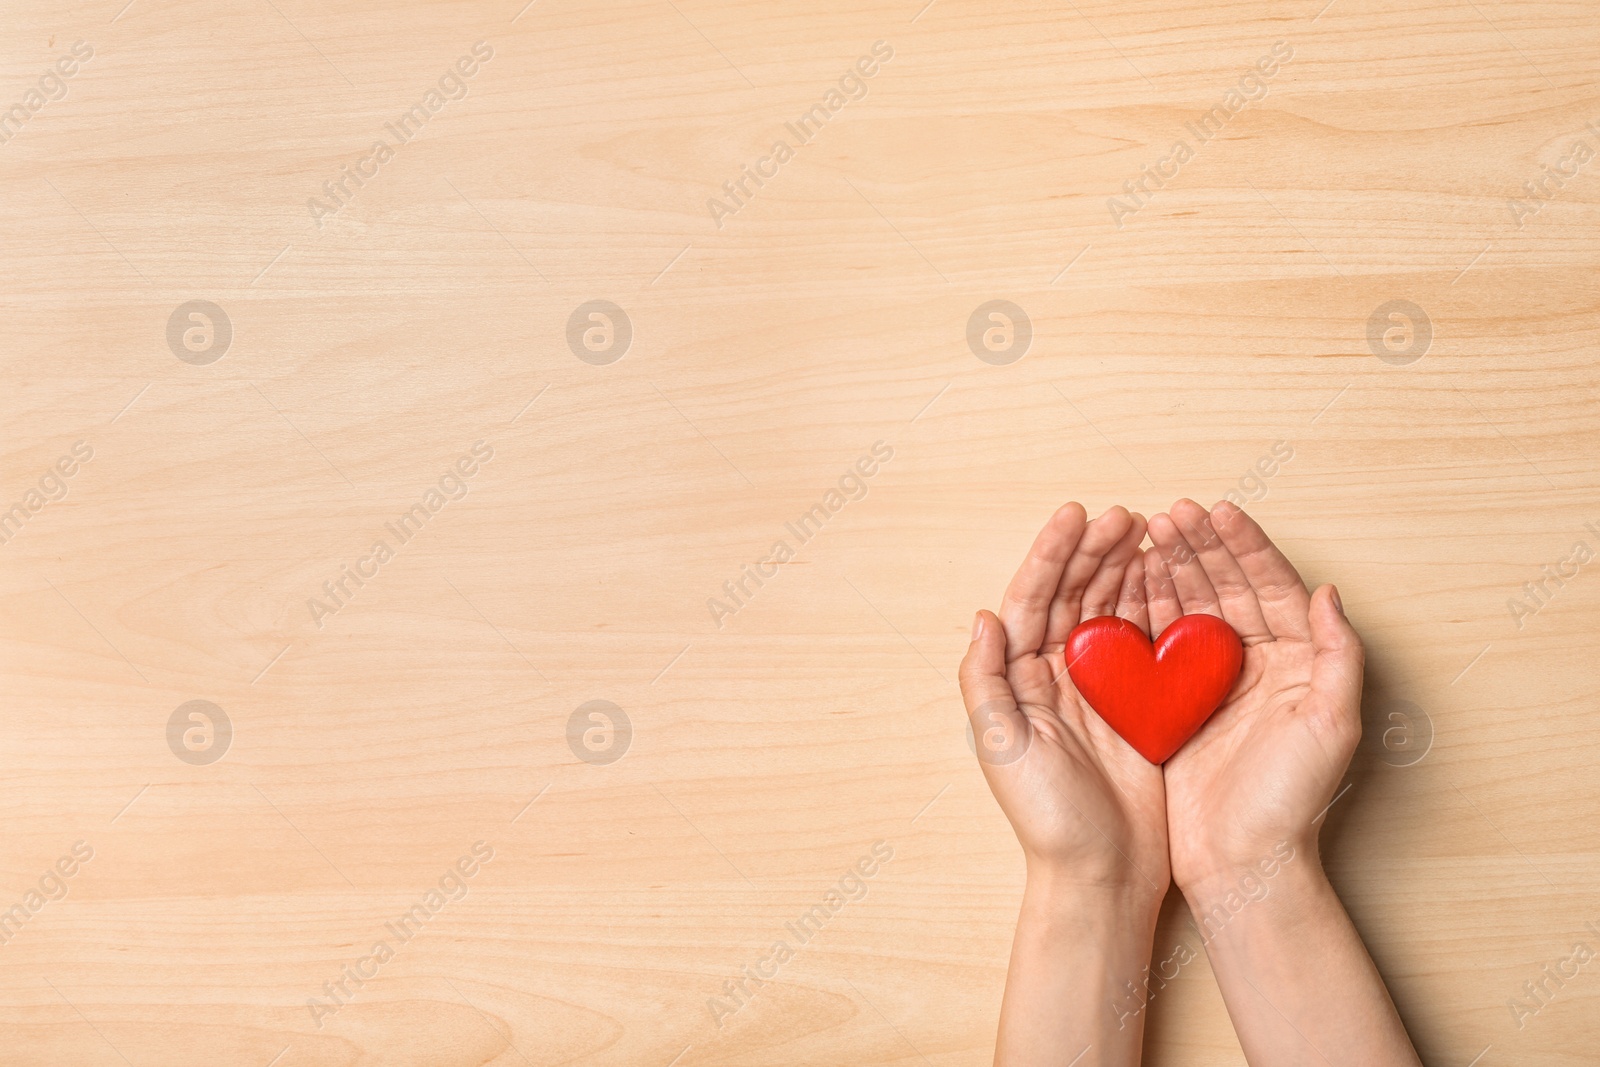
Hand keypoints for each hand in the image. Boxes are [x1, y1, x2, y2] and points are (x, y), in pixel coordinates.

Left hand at [959, 503, 1167, 897]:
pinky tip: (1171, 580)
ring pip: (1108, 610)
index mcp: (1018, 679)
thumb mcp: (1000, 748)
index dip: (1051, 555)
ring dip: (1123, 569)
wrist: (1102, 874)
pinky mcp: (1138, 706)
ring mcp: (1098, 689)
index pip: (1031, 599)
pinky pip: (1145, 643)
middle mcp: (1054, 677)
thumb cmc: (1047, 819)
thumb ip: (984, 680)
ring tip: (1149, 531)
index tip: (1077, 515)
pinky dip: (1156, 607)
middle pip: (1072, 595)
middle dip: (1094, 551)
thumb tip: (984, 616)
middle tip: (1126, 516)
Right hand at [1144, 499, 1364, 890]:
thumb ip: (1338, 656)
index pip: (1271, 586)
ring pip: (1188, 607)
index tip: (1217, 510)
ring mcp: (1210, 682)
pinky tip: (1126, 583)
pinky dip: (1142, 609)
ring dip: (1168, 568)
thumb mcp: (1331, 725)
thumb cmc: (1291, 801)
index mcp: (1296, 661)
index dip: (1244, 545)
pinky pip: (1156, 643)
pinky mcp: (1173, 704)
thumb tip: (1329, 592)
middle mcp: (1254, 664)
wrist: (1243, 862)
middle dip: (1198, 546)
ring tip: (1143, 535)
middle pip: (1226, 587)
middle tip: (1169, 515)